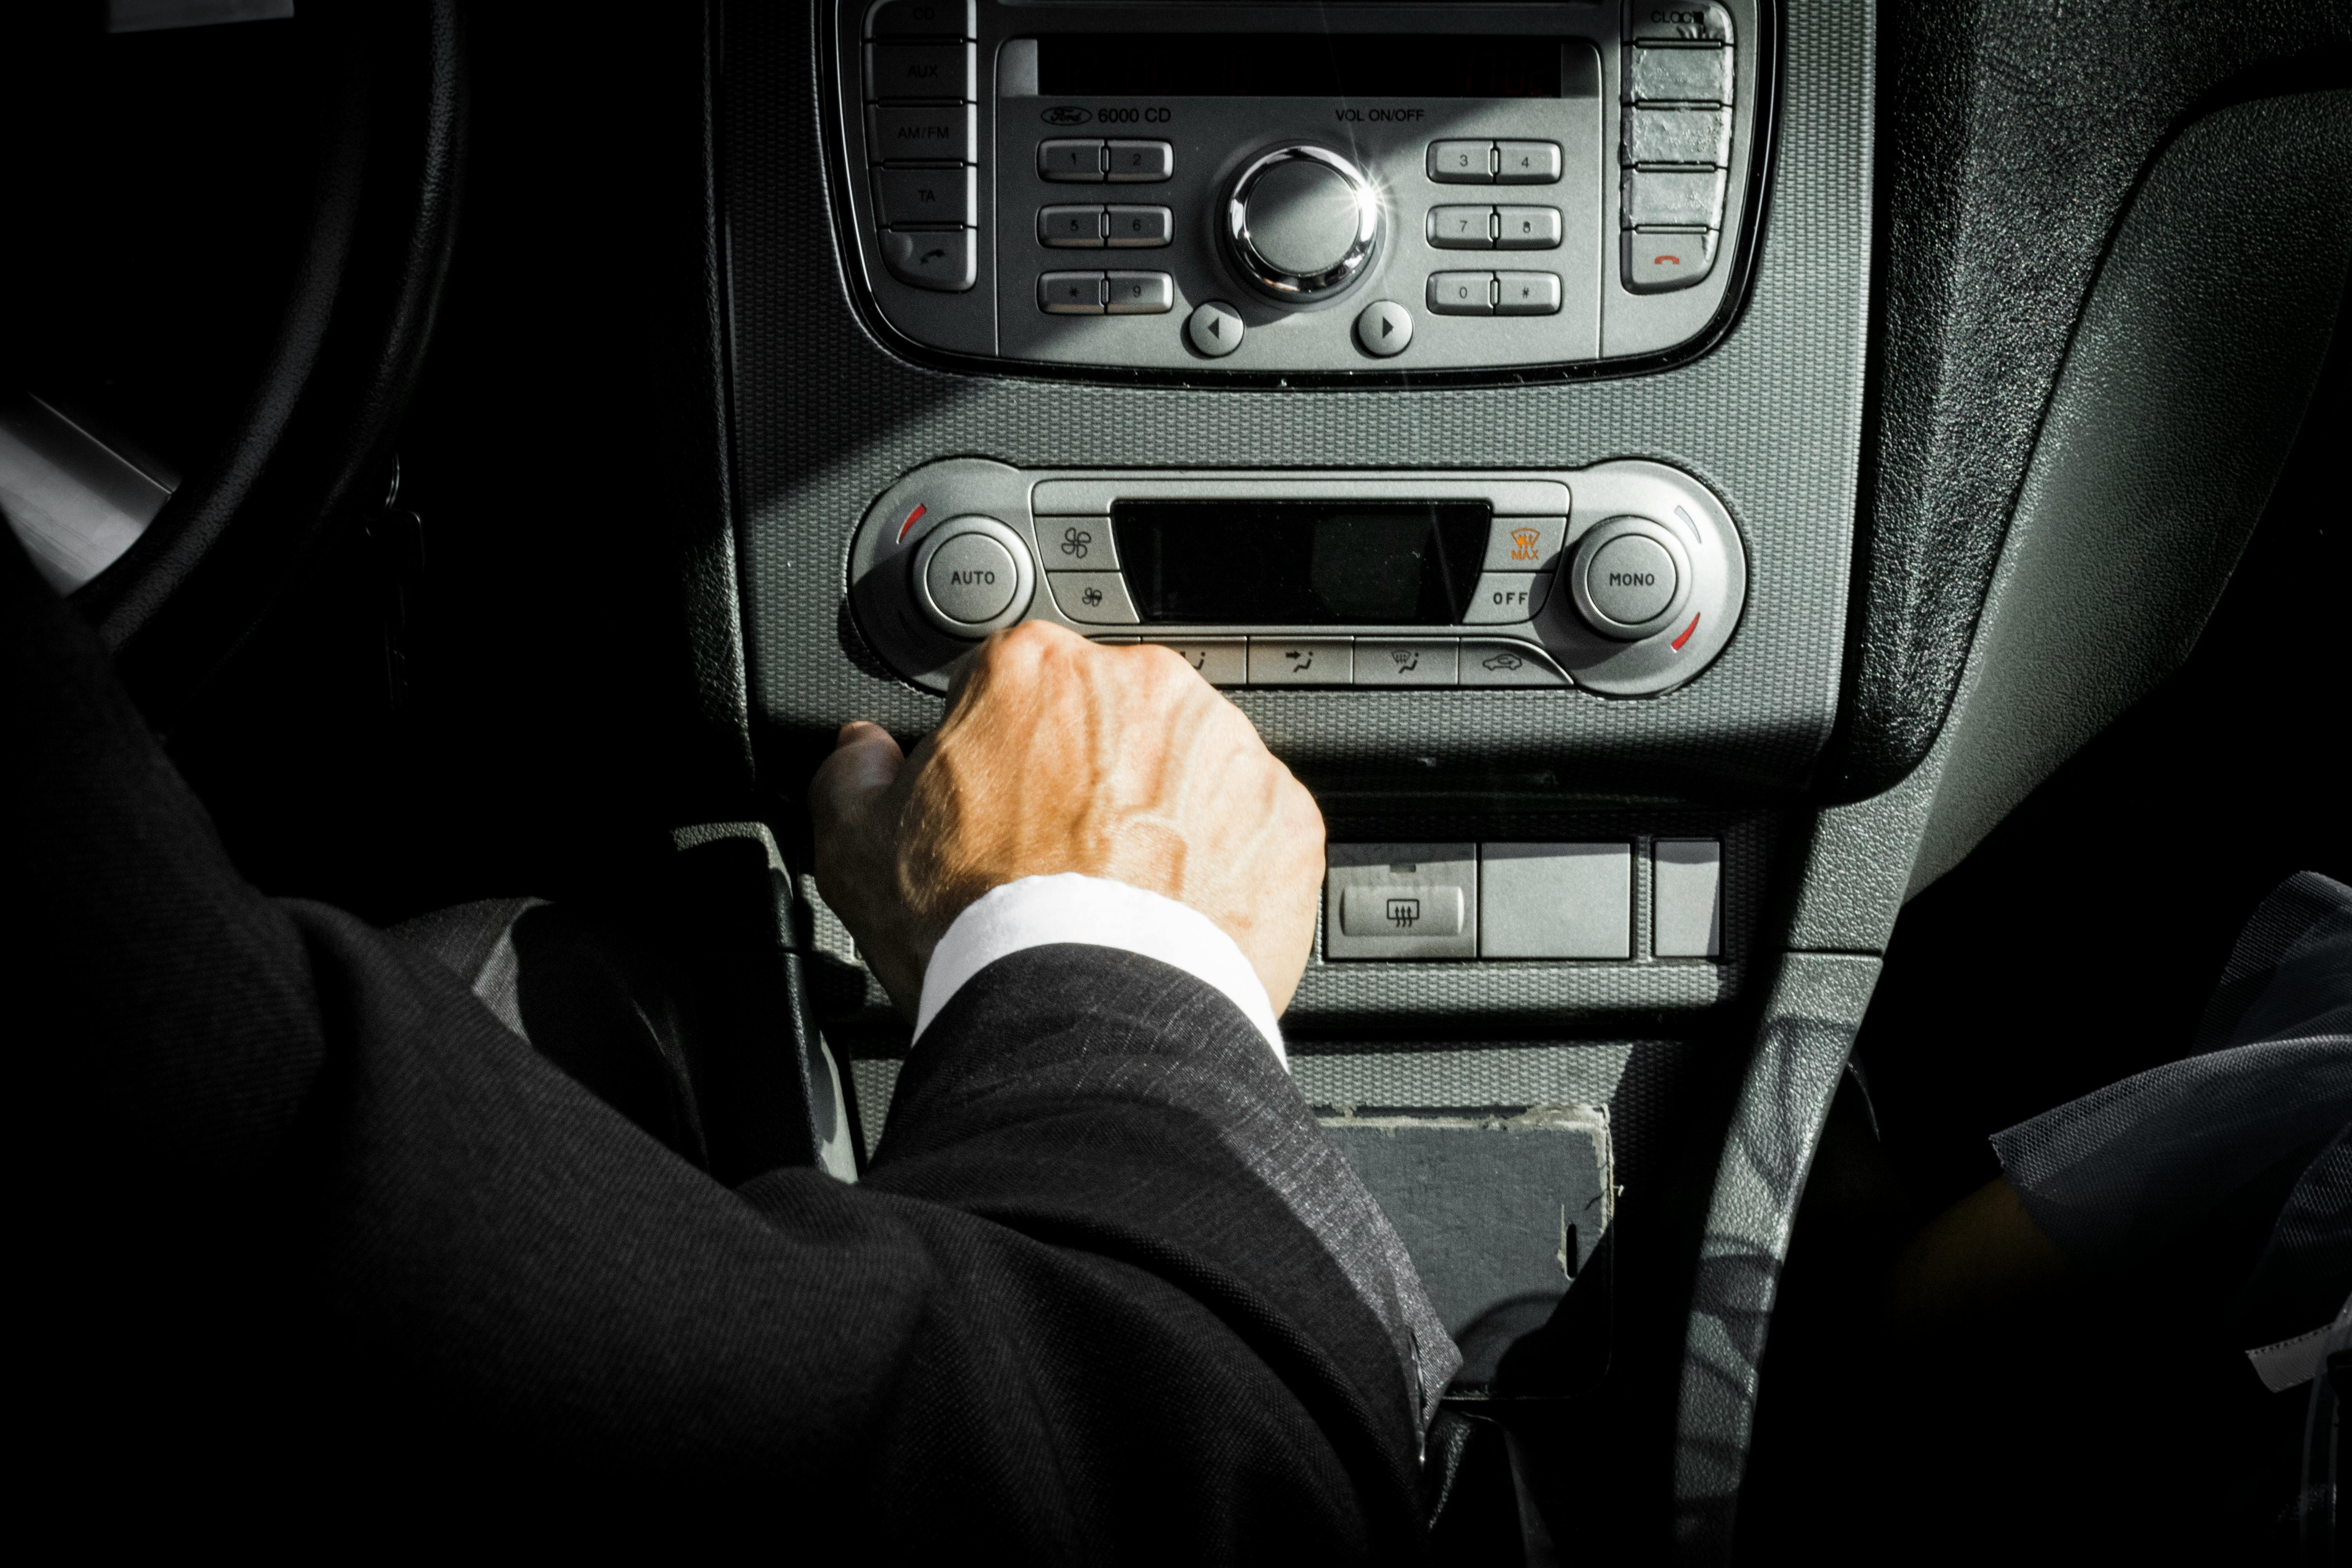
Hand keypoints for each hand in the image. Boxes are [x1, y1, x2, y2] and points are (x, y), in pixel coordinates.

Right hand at [810, 621, 1324, 1019]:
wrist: (1086, 1009)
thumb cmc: (978, 924)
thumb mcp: (858, 847)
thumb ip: (852, 777)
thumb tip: (861, 753)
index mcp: (1036, 670)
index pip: (1016, 681)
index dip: (1001, 747)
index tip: (1000, 798)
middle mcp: (1143, 687)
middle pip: (1113, 716)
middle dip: (1091, 773)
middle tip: (1061, 855)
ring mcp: (1226, 749)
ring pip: (1191, 765)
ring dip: (1165, 812)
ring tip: (1125, 892)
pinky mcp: (1287, 817)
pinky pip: (1253, 826)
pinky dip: (1226, 863)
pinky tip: (1182, 913)